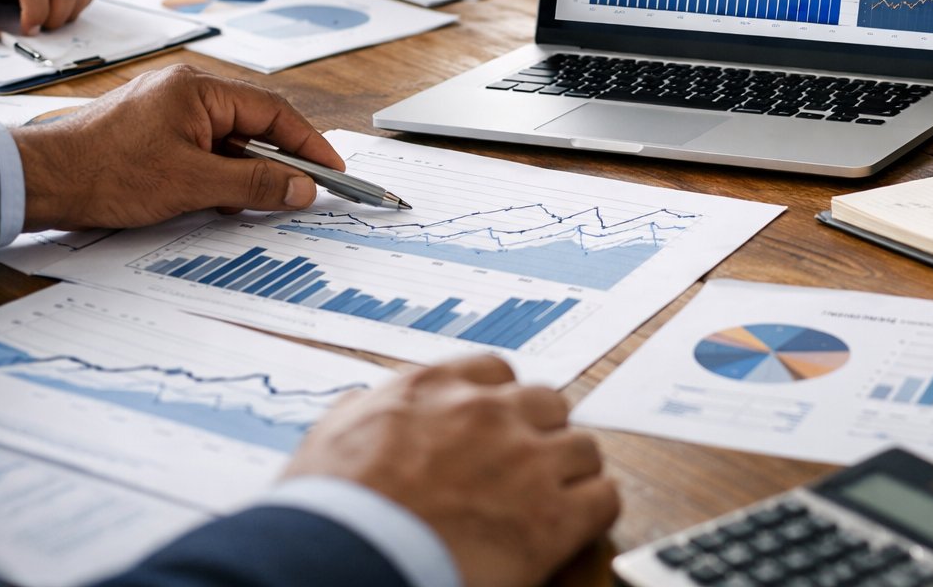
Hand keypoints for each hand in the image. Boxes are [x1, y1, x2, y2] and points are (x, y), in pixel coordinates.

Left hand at [11, 64, 343, 230]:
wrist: (39, 181)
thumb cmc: (105, 173)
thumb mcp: (192, 185)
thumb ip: (254, 185)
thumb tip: (302, 188)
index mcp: (199, 89)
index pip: (274, 111)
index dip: (308, 144)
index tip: (331, 172)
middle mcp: (185, 91)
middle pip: (253, 124)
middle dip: (275, 163)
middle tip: (298, 194)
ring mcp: (167, 110)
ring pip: (227, 141)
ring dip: (240, 173)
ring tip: (240, 205)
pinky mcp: (152, 131)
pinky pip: (202, 149)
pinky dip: (214, 175)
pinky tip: (209, 200)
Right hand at [284, 355, 618, 586]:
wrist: (344, 561)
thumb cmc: (329, 511)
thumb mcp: (328, 438)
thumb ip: (360, 411)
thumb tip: (364, 403)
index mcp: (435, 389)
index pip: (495, 372)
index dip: (501, 401)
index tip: (497, 425)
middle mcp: (488, 414)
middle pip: (549, 404)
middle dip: (541, 433)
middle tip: (527, 468)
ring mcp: (526, 462)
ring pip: (583, 448)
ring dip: (570, 473)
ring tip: (552, 502)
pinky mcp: (553, 518)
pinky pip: (604, 497)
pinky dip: (593, 512)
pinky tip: (573, 528)